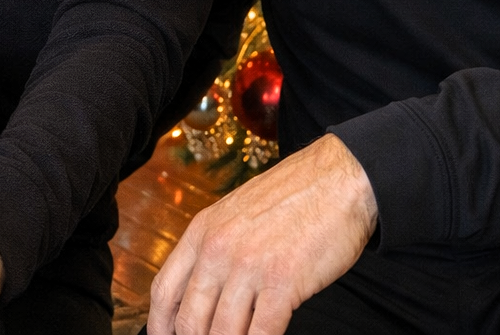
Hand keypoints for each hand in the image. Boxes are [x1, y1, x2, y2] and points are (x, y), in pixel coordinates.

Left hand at [147, 134, 377, 334]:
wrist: (338, 179)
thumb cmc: (294, 197)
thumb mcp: (236, 213)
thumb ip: (215, 250)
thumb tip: (202, 295)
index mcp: (203, 231)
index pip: (164, 291)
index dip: (160, 326)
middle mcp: (219, 249)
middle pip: (190, 320)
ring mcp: (250, 266)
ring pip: (223, 333)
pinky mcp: (283, 281)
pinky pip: (261, 333)